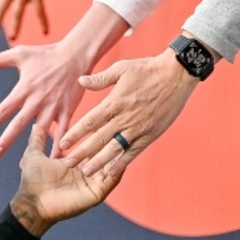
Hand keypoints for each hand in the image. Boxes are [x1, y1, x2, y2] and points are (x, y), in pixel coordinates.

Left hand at [0, 41, 89, 157]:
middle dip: (6, 140)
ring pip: (40, 132)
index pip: (2, 110)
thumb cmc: (46, 54)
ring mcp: (53, 107)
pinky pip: (63, 132)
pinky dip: (59, 146)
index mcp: (23, 89)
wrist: (76, 55)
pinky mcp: (68, 110)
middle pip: (19, 124)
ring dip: (33, 149)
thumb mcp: (20, 54)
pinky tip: (54, 160)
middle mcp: (37, 101)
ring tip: (23, 165)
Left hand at [10, 124, 121, 236]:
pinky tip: (120, 158)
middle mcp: (87, 173)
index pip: (93, 147)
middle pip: (105, 155)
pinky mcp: (97, 193)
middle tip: (119, 127)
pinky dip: (117, 169)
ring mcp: (93, 183)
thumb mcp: (34, 155)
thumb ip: (37, 140)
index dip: (98, 134)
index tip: (105, 119)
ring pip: (111, 166)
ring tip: (123, 140)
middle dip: (111, 142)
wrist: (34, 203)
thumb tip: (36, 125)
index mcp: (76, 163)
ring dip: (116, 154)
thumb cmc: (33, 181)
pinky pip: (112, 180)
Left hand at [62, 50, 200, 178]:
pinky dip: (122, 161)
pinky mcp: (151, 134)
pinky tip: (111, 171)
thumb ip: (101, 79)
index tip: (62, 143)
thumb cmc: (148, 69)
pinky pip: (134, 151)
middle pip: (99, 138)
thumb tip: (81, 81)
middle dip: (82, 152)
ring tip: (86, 171)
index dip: (75, 134)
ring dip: (99, 161)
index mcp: (115, 102)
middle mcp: (125, 117)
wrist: (177, 75)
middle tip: (67, 163)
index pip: (90, 121)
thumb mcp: (122, 68)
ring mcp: (138, 127)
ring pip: (115, 148)